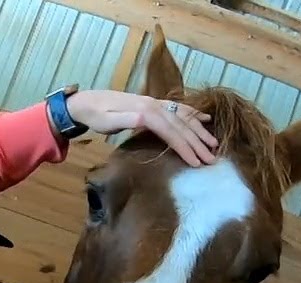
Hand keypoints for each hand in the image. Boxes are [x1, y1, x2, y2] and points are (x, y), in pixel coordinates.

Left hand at [65, 89, 218, 166]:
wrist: (87, 102)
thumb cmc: (96, 115)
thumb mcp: (107, 120)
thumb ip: (126, 118)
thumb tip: (145, 117)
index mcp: (145, 110)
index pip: (170, 130)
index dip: (184, 146)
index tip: (195, 162)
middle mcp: (155, 105)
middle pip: (181, 125)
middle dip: (197, 142)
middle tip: (212, 159)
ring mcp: (156, 103)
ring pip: (183, 117)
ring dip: (200, 130)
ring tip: (214, 144)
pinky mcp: (154, 105)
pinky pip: (179, 109)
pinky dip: (194, 115)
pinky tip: (206, 119)